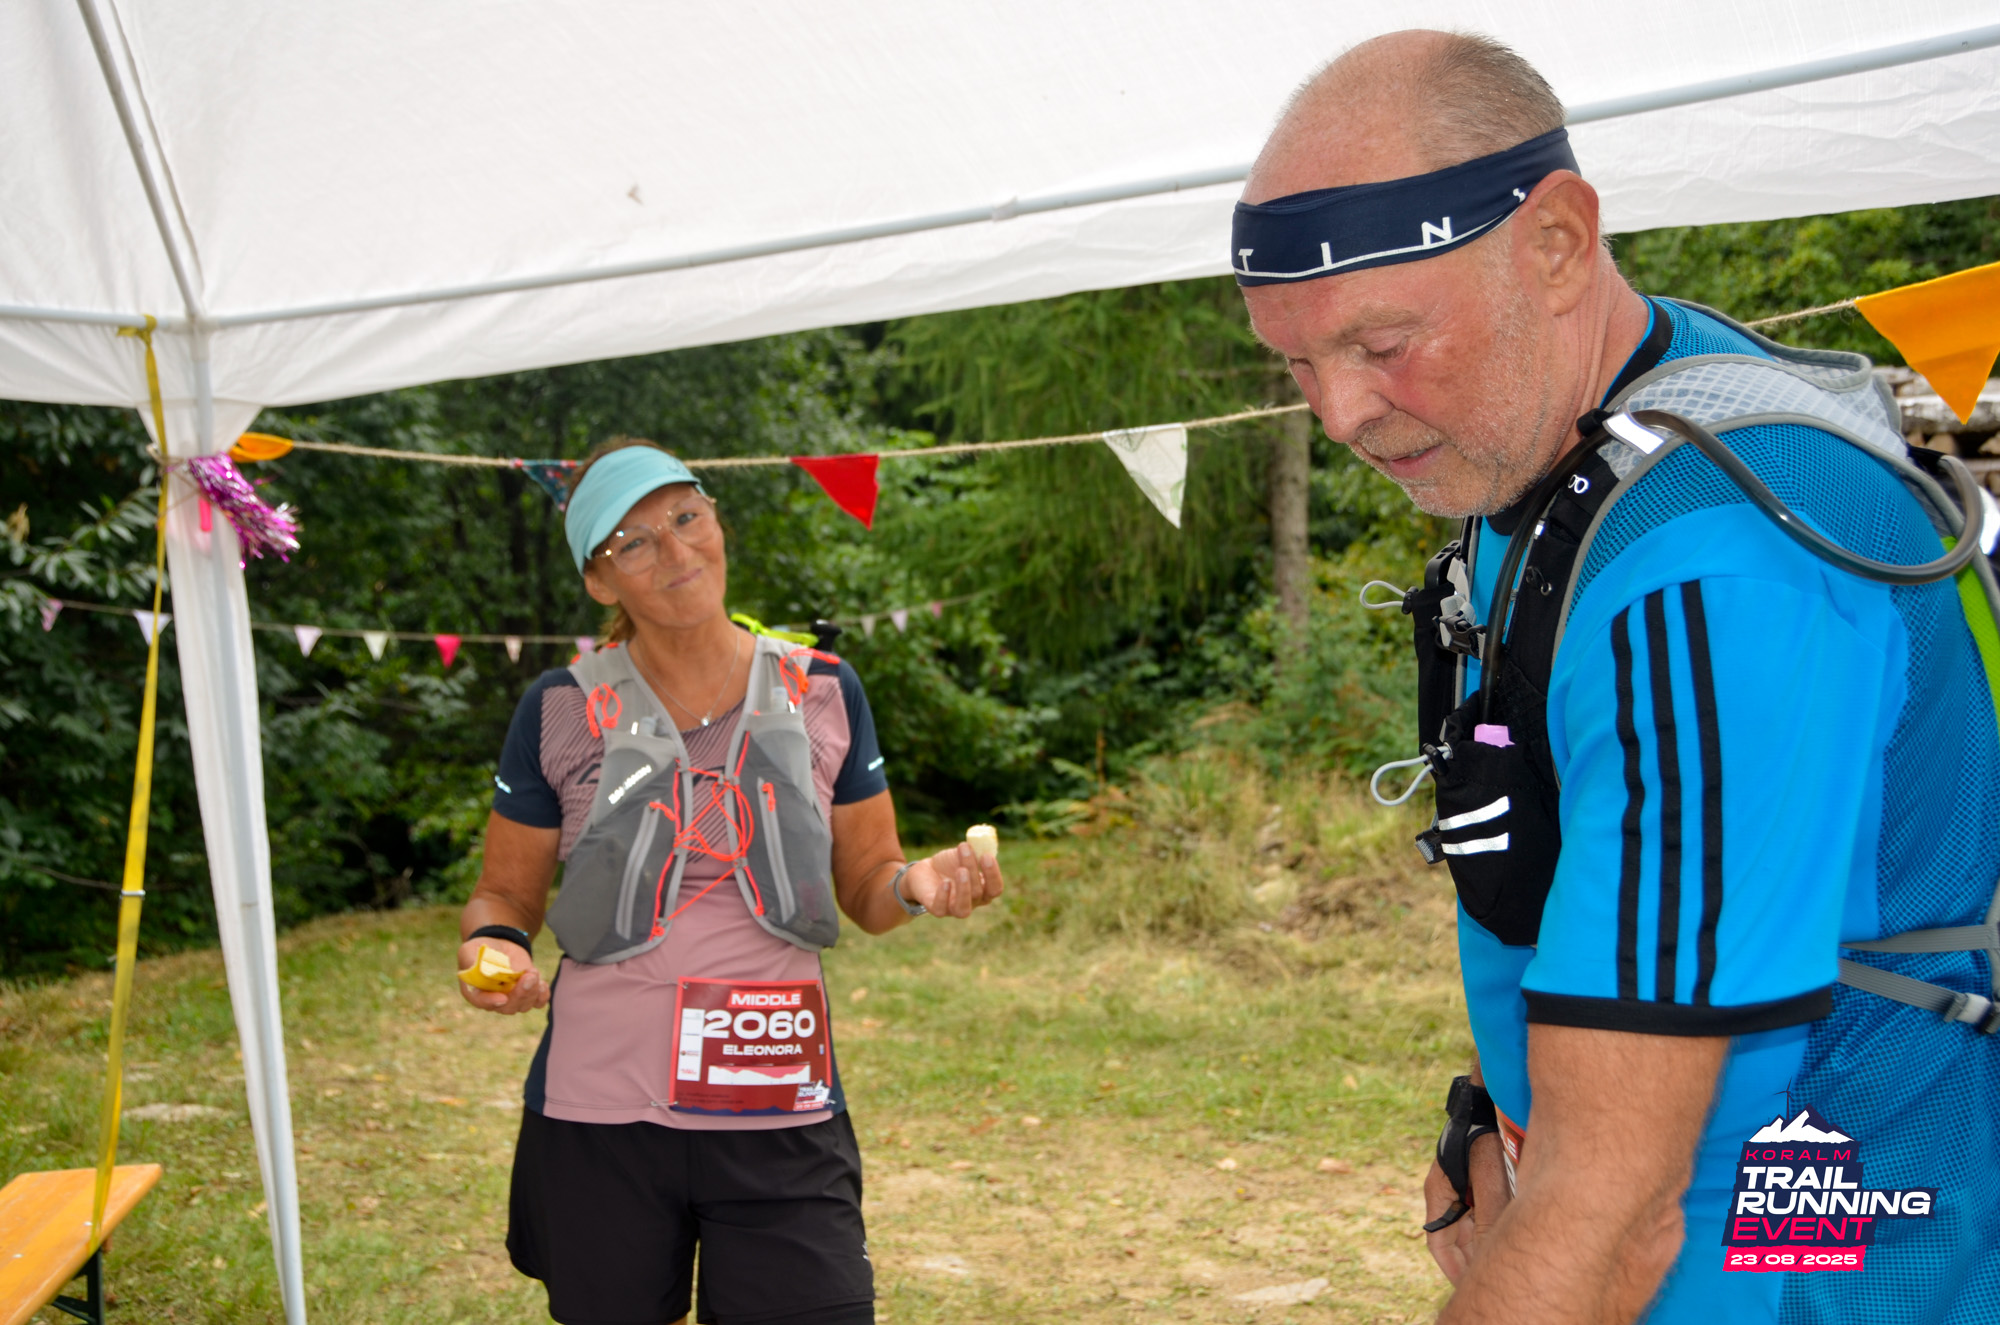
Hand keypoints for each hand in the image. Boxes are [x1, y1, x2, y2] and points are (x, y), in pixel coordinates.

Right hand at [455, 937, 549, 1013]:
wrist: (499, 945)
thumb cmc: (481, 949)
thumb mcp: (470, 950)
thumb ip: (472, 961)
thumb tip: (481, 969)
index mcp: (475, 991)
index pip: (481, 1001)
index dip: (491, 1002)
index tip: (502, 998)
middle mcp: (494, 1000)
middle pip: (508, 1007)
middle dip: (520, 994)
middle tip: (528, 977)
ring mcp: (512, 998)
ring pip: (524, 1005)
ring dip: (532, 991)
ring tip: (533, 972)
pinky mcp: (527, 992)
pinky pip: (537, 1002)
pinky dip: (542, 995)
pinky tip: (542, 984)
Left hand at [903, 843, 1003, 919]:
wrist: (927, 870)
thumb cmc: (950, 864)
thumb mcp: (963, 854)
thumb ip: (974, 851)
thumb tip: (982, 843)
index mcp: (983, 890)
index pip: (995, 889)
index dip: (993, 874)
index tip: (986, 855)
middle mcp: (972, 903)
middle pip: (978, 893)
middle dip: (972, 870)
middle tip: (966, 850)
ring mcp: (954, 909)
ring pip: (963, 909)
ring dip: (964, 889)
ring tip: (960, 870)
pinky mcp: (937, 909)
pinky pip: (941, 909)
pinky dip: (943, 896)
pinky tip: (945, 882)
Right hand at [1424, 1130, 1508, 1284]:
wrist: (1485, 1103)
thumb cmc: (1481, 1135)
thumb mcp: (1485, 1177)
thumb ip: (1489, 1213)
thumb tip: (1492, 1251)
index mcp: (1438, 1194)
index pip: (1438, 1243)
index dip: (1452, 1268)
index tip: (1468, 1286)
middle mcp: (1447, 1195)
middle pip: (1454, 1240)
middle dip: (1469, 1262)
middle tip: (1488, 1280)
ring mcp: (1461, 1189)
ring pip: (1468, 1228)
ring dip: (1481, 1245)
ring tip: (1499, 1263)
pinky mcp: (1475, 1183)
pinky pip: (1480, 1214)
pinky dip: (1491, 1228)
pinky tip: (1508, 1235)